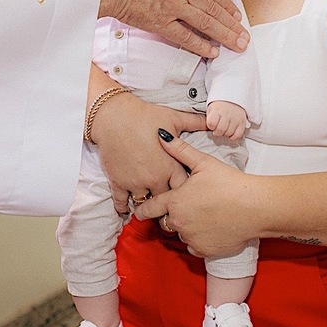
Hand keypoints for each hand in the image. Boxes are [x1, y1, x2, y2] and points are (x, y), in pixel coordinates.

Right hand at [90, 94, 198, 214]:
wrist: (115, 116)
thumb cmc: (144, 116)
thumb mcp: (173, 118)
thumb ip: (195, 122)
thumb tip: (211, 121)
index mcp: (170, 166)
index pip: (184, 189)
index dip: (186, 192)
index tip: (186, 194)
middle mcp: (155, 178)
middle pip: (165, 201)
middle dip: (168, 203)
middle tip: (168, 207)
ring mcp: (135, 182)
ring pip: (144, 204)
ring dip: (146, 206)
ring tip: (149, 210)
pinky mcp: (118, 182)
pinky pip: (122, 201)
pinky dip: (123, 207)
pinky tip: (126, 210)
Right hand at [93, 0, 248, 58]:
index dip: (226, 4)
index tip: (236, 14)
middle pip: (214, 8)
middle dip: (232, 24)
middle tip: (245, 36)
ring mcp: (173, 6)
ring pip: (206, 23)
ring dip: (224, 36)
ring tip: (238, 45)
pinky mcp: (160, 23)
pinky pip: (185, 37)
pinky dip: (201, 45)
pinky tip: (213, 52)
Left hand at [133, 132, 258, 256]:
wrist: (254, 208)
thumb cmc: (230, 183)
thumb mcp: (204, 163)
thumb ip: (180, 150)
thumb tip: (161, 135)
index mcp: (175, 201)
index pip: (149, 207)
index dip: (143, 208)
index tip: (140, 210)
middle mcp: (179, 222)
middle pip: (165, 221)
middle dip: (170, 215)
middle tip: (185, 207)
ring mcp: (191, 238)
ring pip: (180, 234)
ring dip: (185, 227)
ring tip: (202, 215)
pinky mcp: (204, 250)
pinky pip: (193, 246)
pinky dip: (198, 239)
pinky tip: (209, 228)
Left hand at [206, 100, 246, 139]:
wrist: (232, 98)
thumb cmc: (219, 107)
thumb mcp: (211, 109)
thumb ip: (209, 118)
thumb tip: (209, 129)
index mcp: (217, 109)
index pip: (212, 123)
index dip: (211, 126)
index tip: (212, 125)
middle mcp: (227, 113)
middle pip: (220, 130)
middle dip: (217, 132)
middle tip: (217, 130)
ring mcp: (235, 118)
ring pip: (229, 133)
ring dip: (225, 134)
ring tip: (224, 130)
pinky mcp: (242, 121)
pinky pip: (238, 134)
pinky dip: (234, 137)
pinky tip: (231, 134)